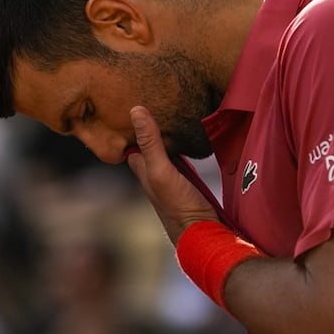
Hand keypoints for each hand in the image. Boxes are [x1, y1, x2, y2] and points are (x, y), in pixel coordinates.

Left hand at [126, 106, 217, 244]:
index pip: (130, 141)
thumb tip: (136, 109)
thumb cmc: (178, 206)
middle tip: (151, 100)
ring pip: (164, 149)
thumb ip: (150, 142)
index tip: (129, 100)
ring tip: (168, 111)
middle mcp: (153, 172)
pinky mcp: (188, 180)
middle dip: (146, 127)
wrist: (204, 233)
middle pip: (147, 144)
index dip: (128, 124)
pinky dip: (180, 145)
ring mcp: (171, 177)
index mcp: (142, 169)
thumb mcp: (162, 170)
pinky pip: (180, 157)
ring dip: (164, 134)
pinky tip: (188, 135)